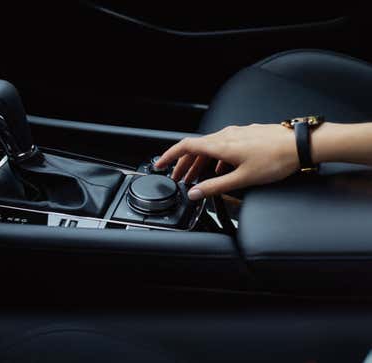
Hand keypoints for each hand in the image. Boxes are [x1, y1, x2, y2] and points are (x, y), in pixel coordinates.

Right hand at [155, 124, 298, 199]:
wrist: (302, 144)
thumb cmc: (276, 159)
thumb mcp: (243, 179)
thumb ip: (216, 187)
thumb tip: (196, 193)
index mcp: (220, 145)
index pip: (185, 146)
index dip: (170, 156)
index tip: (161, 164)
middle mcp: (226, 135)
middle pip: (196, 148)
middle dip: (184, 164)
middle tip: (178, 177)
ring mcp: (237, 133)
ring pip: (210, 147)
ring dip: (200, 162)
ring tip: (199, 177)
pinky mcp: (248, 135)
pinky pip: (224, 145)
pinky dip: (215, 158)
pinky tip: (223, 169)